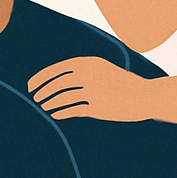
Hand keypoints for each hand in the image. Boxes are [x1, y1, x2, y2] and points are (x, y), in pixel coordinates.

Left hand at [28, 56, 154, 121]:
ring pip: (63, 97)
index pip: (57, 69)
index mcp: (88, 62)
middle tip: (34, 97)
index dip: (41, 77)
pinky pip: (74, 110)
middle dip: (43, 90)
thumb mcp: (100, 68)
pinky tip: (55, 115)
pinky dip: (61, 112)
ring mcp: (93, 91)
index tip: (31, 84)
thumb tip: (58, 77)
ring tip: (43, 106)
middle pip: (58, 83)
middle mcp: (89, 75)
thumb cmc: (120, 82)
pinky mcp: (98, 108)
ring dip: (50, 102)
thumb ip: (81, 70)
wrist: (144, 95)